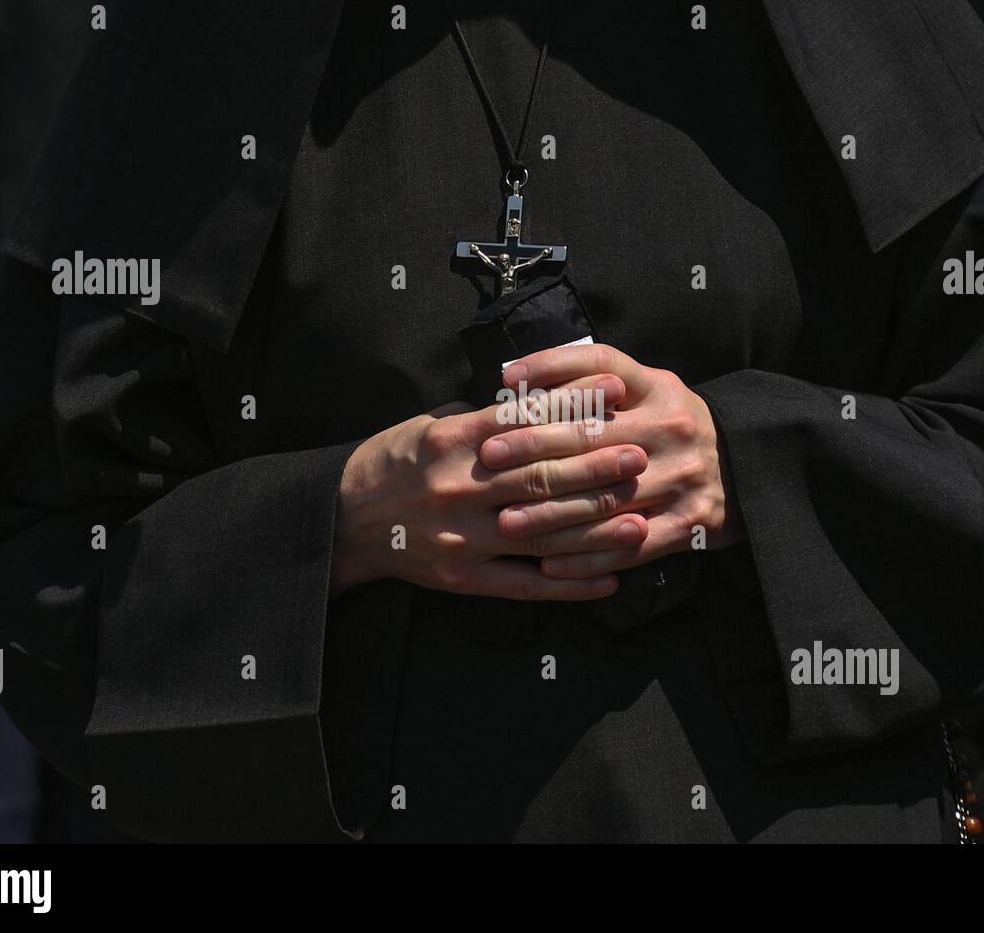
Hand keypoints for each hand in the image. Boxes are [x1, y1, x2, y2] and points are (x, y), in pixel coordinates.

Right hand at [330, 376, 650, 600]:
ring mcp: (463, 538)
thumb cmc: (394, 462)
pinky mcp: (463, 577)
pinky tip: (609, 580)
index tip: (616, 398)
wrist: (344, 519)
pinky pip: (525, 584)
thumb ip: (484, 417)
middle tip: (639, 457)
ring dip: (594, 527)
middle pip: (540, 477)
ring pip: (541, 533)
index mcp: (452, 442)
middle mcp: (459, 489)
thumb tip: (542, 399)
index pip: (525, 422)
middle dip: (595, 467)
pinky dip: (570, 585)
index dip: (575, 408)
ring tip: (639, 519)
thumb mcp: (430, 424)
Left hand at [482, 344, 744, 577]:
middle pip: (593, 438)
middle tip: (490, 460)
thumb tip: (519, 378)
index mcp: (658, 388)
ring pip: (605, 499)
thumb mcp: (648, 388)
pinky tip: (549, 562)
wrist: (747, 469)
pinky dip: (588, 556)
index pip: (599, 369)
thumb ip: (594, 381)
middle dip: (534, 450)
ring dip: (551, 514)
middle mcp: (672, 429)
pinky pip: (629, 545)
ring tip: (506, 522)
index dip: (550, 374)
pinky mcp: (689, 524)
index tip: (504, 390)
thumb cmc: (672, 425)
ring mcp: (683, 479)